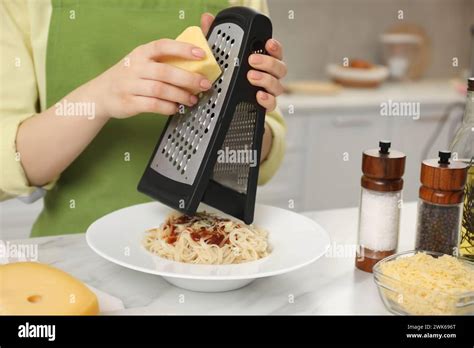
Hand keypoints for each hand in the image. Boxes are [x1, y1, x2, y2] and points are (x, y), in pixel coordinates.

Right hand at [88, 39, 213, 118]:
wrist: (100, 94)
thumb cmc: (129, 77)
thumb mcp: (141, 62)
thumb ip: (163, 62)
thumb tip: (194, 66)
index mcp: (141, 53)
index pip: (163, 46)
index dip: (183, 49)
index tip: (201, 54)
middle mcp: (135, 67)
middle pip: (165, 71)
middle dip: (188, 78)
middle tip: (204, 84)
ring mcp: (130, 85)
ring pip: (160, 89)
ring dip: (180, 95)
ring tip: (192, 99)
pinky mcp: (129, 102)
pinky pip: (152, 105)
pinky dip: (167, 107)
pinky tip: (175, 108)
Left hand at [201, 13, 286, 111]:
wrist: (223, 105)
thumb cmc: (225, 76)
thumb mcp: (217, 56)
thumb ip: (213, 37)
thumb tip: (206, 18)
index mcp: (262, 62)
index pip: (275, 52)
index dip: (275, 47)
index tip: (268, 43)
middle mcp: (269, 76)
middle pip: (280, 68)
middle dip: (268, 62)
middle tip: (252, 60)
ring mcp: (268, 92)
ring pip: (277, 85)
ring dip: (266, 79)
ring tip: (251, 76)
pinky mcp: (263, 106)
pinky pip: (272, 104)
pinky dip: (267, 100)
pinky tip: (258, 95)